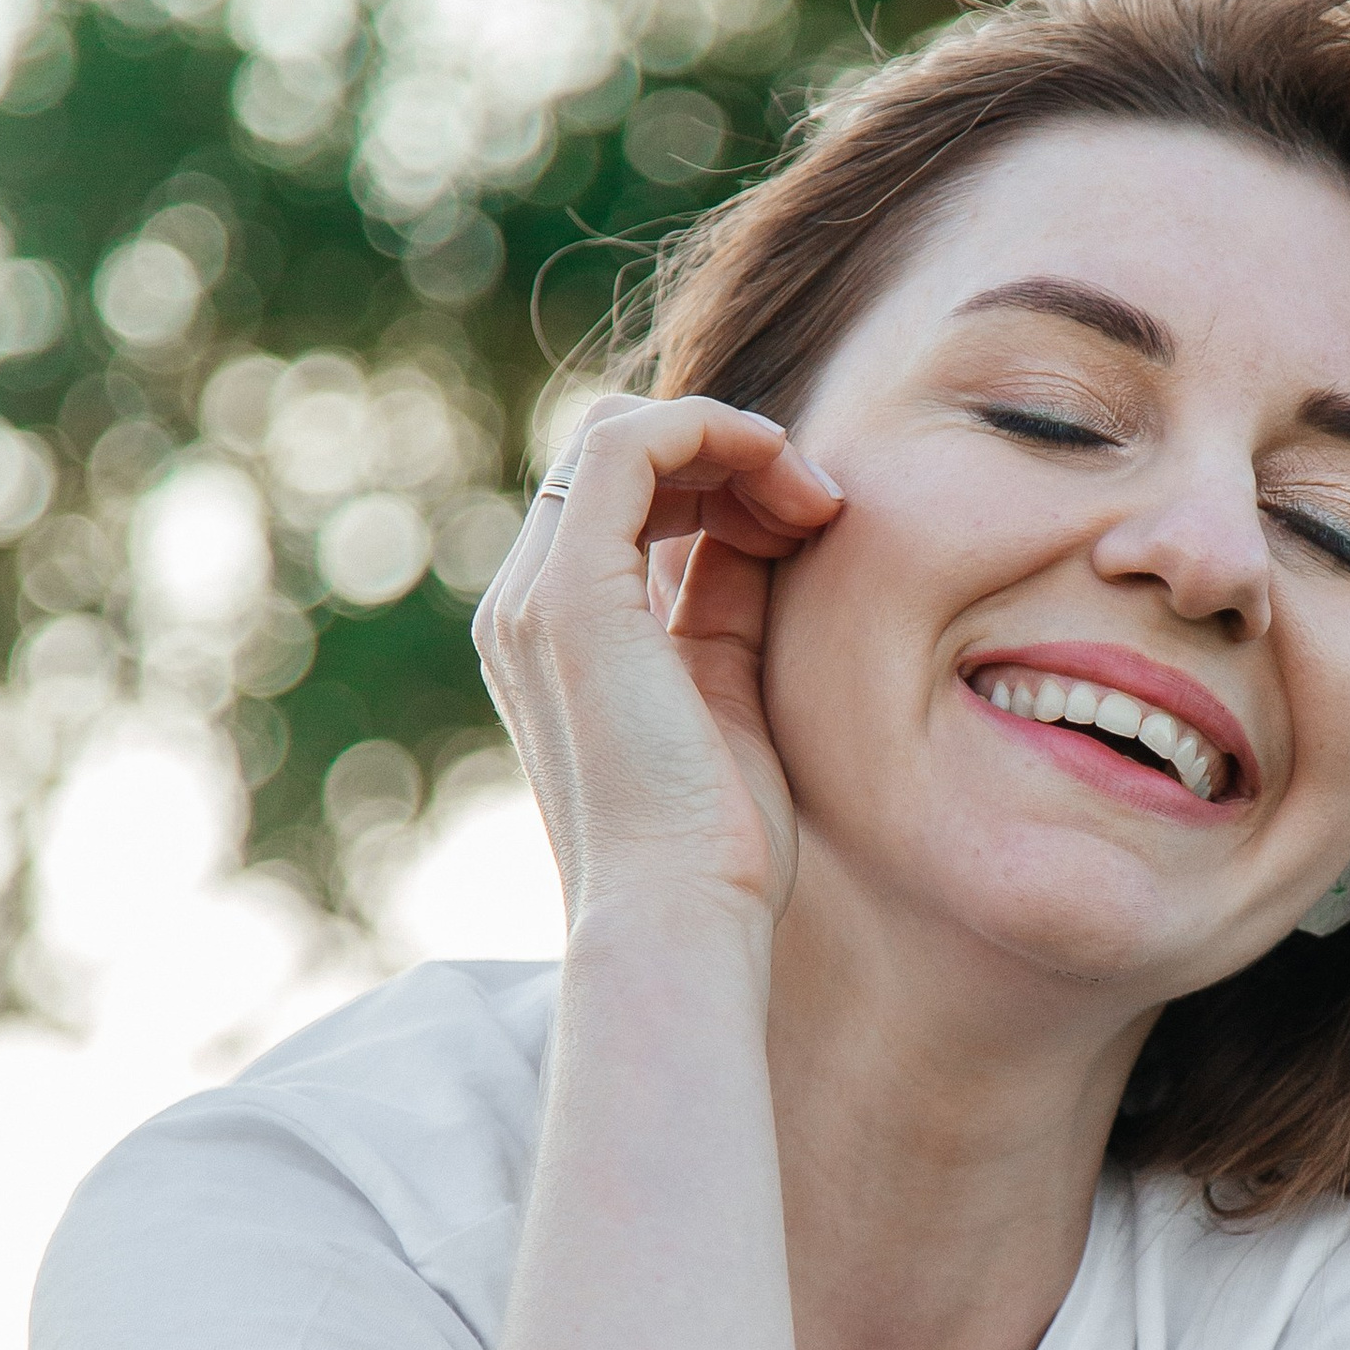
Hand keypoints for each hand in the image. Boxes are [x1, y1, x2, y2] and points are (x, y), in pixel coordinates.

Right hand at [473, 395, 843, 933]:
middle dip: (733, 456)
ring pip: (624, 434)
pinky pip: (630, 444)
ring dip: (736, 445)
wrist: (680, 919)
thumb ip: (727, 601)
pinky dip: (718, 430)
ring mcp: (539, 597)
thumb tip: (763, 523)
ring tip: (817, 506)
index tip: (812, 527)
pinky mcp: (571, 596)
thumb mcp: (730, 692)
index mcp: (557, 632)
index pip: (627, 496)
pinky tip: (792, 482)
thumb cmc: (718, 843)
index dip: (724, 481)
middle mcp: (527, 605)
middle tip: (823, 508)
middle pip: (622, 453)